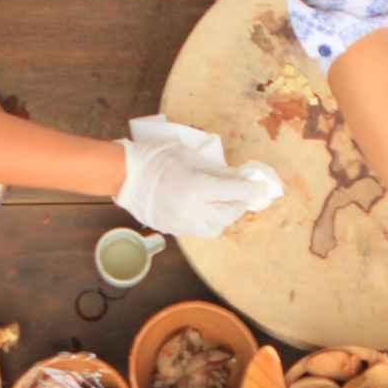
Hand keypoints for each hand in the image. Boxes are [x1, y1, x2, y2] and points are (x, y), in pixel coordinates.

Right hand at [115, 115, 283, 237]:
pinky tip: (208, 211)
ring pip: (216, 228)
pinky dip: (210, 222)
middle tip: (243, 195)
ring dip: (226, 217)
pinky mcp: (174, 230)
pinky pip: (200, 231)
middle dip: (239, 204)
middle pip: (229, 213)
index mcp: (198, 188)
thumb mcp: (190, 157)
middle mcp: (193, 210)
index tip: (261, 188)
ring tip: (226, 204)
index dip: (251, 190)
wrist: (125, 175)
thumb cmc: (157, 158)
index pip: (235, 192)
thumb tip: (238, 178)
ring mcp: (182, 223)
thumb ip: (216, 170)